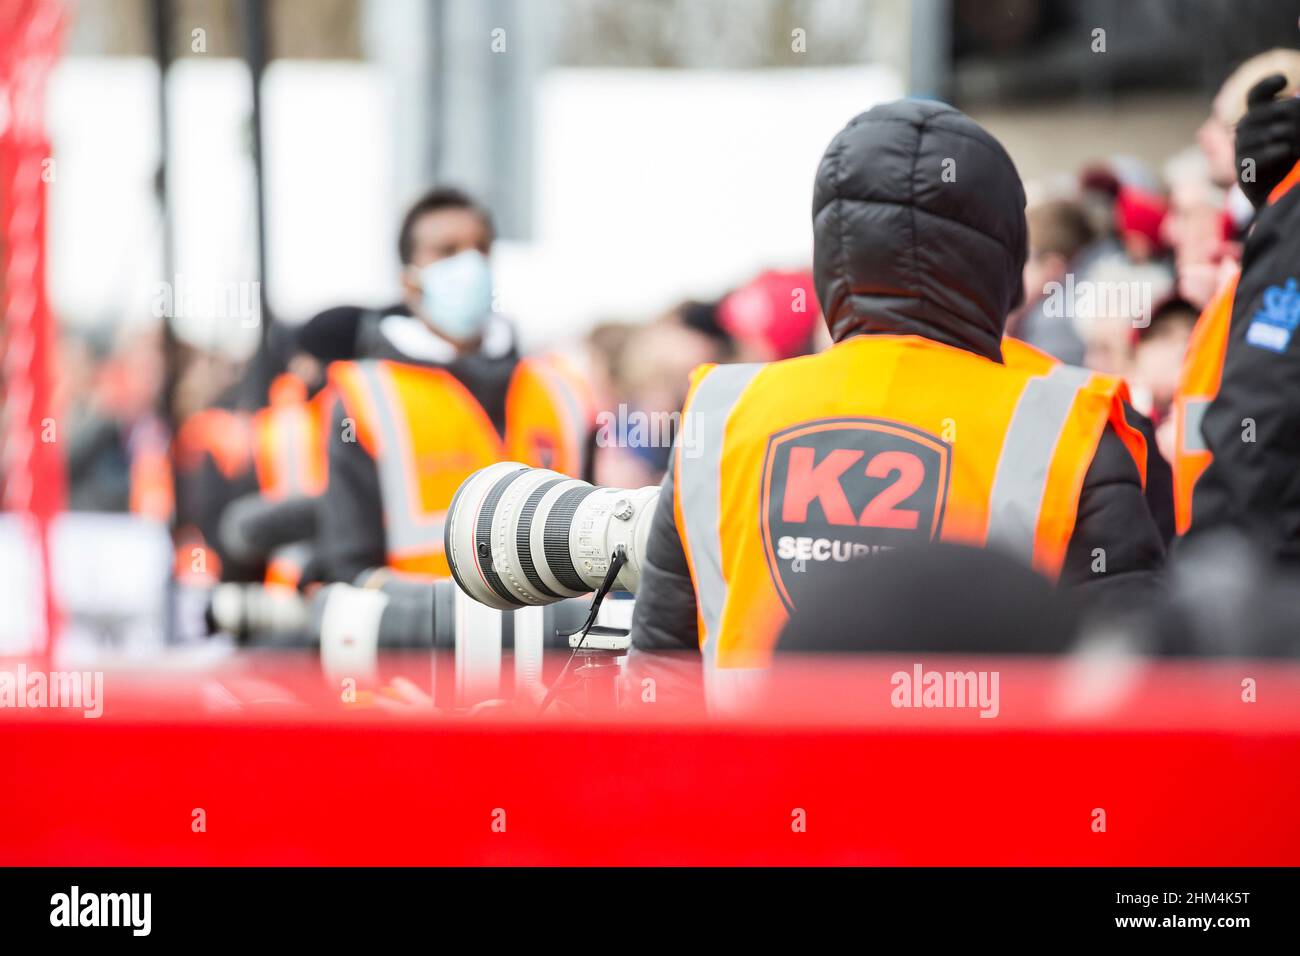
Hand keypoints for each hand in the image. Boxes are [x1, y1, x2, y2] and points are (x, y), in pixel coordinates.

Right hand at [1235, 74, 1299, 208]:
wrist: (1283, 191)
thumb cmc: (1293, 158)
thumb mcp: (1297, 133)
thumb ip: (1297, 118)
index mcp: (1260, 118)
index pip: (1256, 96)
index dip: (1265, 86)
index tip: (1284, 80)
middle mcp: (1246, 133)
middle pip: (1253, 114)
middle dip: (1275, 110)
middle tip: (1293, 108)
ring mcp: (1241, 153)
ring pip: (1249, 136)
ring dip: (1273, 132)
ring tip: (1289, 133)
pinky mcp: (1244, 174)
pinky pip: (1251, 159)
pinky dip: (1269, 153)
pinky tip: (1285, 151)